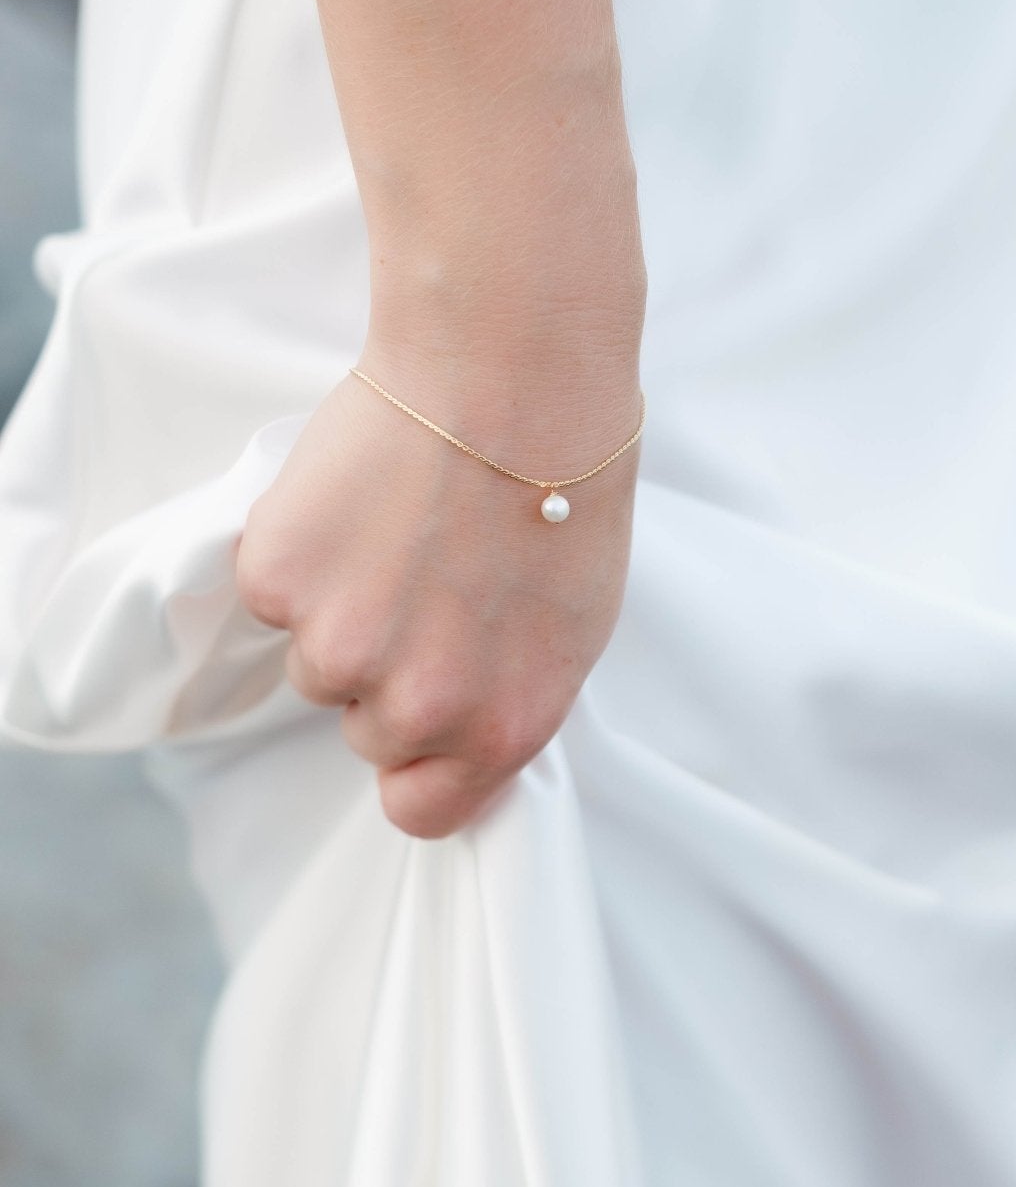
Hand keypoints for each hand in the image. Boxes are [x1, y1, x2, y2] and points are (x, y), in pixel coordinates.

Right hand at [235, 333, 640, 839]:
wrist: (511, 374)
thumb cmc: (565, 491)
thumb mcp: (572, 630)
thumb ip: (506, 699)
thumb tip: (455, 726)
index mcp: (501, 729)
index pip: (421, 811)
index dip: (414, 764)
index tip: (416, 717)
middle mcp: (420, 709)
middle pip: (364, 728)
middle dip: (384, 669)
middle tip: (426, 583)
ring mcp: (341, 647)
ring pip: (314, 660)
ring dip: (339, 608)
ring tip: (398, 531)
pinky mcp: (280, 581)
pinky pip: (273, 590)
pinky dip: (299, 551)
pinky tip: (358, 498)